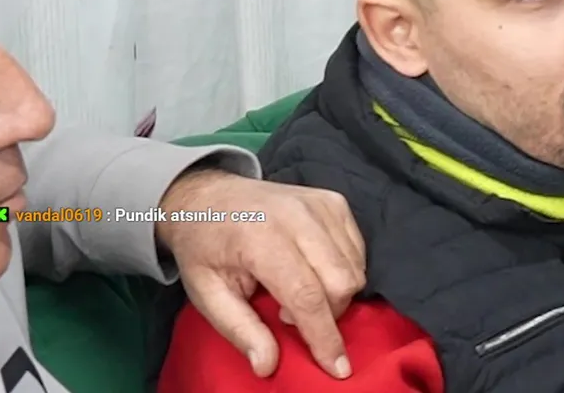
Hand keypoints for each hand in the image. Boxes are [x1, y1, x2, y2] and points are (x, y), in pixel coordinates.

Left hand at [157, 168, 365, 378]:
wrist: (208, 196)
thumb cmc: (205, 248)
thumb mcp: (205, 293)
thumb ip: (239, 329)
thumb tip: (268, 366)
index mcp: (260, 238)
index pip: (306, 294)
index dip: (323, 335)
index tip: (336, 368)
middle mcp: (297, 215)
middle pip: (341, 281)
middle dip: (329, 315)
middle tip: (290, 316)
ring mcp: (320, 204)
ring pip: (355, 267)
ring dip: (336, 294)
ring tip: (298, 292)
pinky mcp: (334, 201)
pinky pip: (358, 249)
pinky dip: (344, 271)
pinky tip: (314, 272)